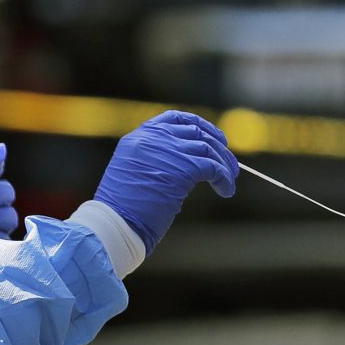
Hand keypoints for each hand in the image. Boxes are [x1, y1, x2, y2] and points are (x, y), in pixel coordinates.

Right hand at [94, 111, 238, 252]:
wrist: (114, 225)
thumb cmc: (123, 211)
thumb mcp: (135, 174)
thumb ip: (158, 161)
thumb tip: (192, 165)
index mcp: (138, 138)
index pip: (174, 119)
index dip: (198, 125)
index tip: (213, 137)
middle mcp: (153, 139)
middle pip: (196, 131)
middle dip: (218, 146)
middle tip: (230, 164)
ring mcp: (168, 151)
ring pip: (208, 148)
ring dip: (225, 164)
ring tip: (230, 181)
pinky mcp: (182, 169)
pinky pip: (213, 168)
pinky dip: (224, 178)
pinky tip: (226, 190)